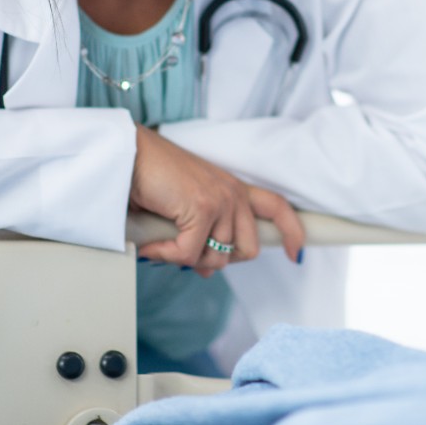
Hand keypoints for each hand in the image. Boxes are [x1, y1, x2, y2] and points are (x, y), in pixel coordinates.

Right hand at [130, 124, 304, 274]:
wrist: (129, 153)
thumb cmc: (151, 177)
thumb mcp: (186, 207)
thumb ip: (204, 234)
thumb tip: (205, 271)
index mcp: (233, 189)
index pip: (277, 208)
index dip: (291, 232)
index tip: (296, 254)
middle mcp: (233, 193)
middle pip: (247, 250)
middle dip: (218, 261)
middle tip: (187, 255)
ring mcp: (220, 201)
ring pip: (216, 259)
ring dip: (185, 260)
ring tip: (161, 244)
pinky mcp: (202, 208)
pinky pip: (189, 255)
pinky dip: (167, 256)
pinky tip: (151, 246)